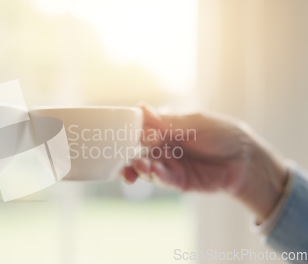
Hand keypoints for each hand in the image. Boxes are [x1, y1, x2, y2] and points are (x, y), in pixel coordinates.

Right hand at [121, 106, 288, 222]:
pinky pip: (161, 179)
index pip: (139, 128)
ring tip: (138, 164)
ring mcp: (168, 164)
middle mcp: (162, 146)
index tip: (116, 132)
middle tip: (121, 154)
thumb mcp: (194, 123)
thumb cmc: (223, 134)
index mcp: (164, 128)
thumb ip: (167, 121)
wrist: (246, 160)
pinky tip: (153, 171)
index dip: (127, 131)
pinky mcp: (176, 181)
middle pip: (136, 150)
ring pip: (145, 166)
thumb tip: (140, 107)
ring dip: (138, 166)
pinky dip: (155, 175)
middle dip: (126, 153)